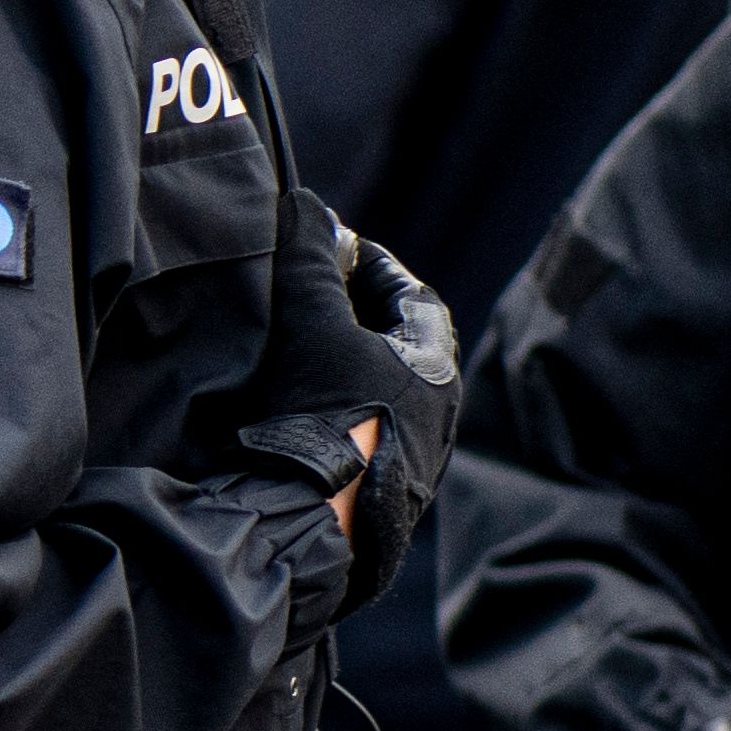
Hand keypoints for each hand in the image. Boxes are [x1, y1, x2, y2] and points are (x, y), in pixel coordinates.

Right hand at [238, 194, 456, 611]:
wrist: (310, 525)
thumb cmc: (322, 415)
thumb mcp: (311, 322)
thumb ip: (309, 259)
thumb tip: (307, 206)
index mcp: (437, 368)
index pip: (414, 297)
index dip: (374, 265)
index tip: (336, 247)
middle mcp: (439, 417)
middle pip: (399, 345)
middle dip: (354, 313)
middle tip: (309, 294)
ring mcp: (414, 462)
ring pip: (380, 393)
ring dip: (343, 365)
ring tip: (293, 350)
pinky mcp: (381, 498)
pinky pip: (364, 434)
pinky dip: (334, 409)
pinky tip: (291, 411)